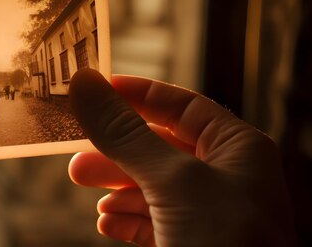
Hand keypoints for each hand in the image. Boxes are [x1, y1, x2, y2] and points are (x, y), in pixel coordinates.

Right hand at [68, 69, 296, 245]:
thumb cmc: (225, 246)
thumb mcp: (173, 182)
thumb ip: (126, 134)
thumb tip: (85, 84)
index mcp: (238, 150)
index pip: (182, 105)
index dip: (138, 95)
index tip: (96, 90)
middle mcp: (226, 179)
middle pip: (159, 146)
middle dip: (115, 148)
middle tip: (76, 149)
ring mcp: (210, 216)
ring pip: (152, 185)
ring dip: (115, 184)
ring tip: (82, 184)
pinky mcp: (192, 246)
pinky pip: (154, 221)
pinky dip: (127, 219)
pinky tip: (107, 221)